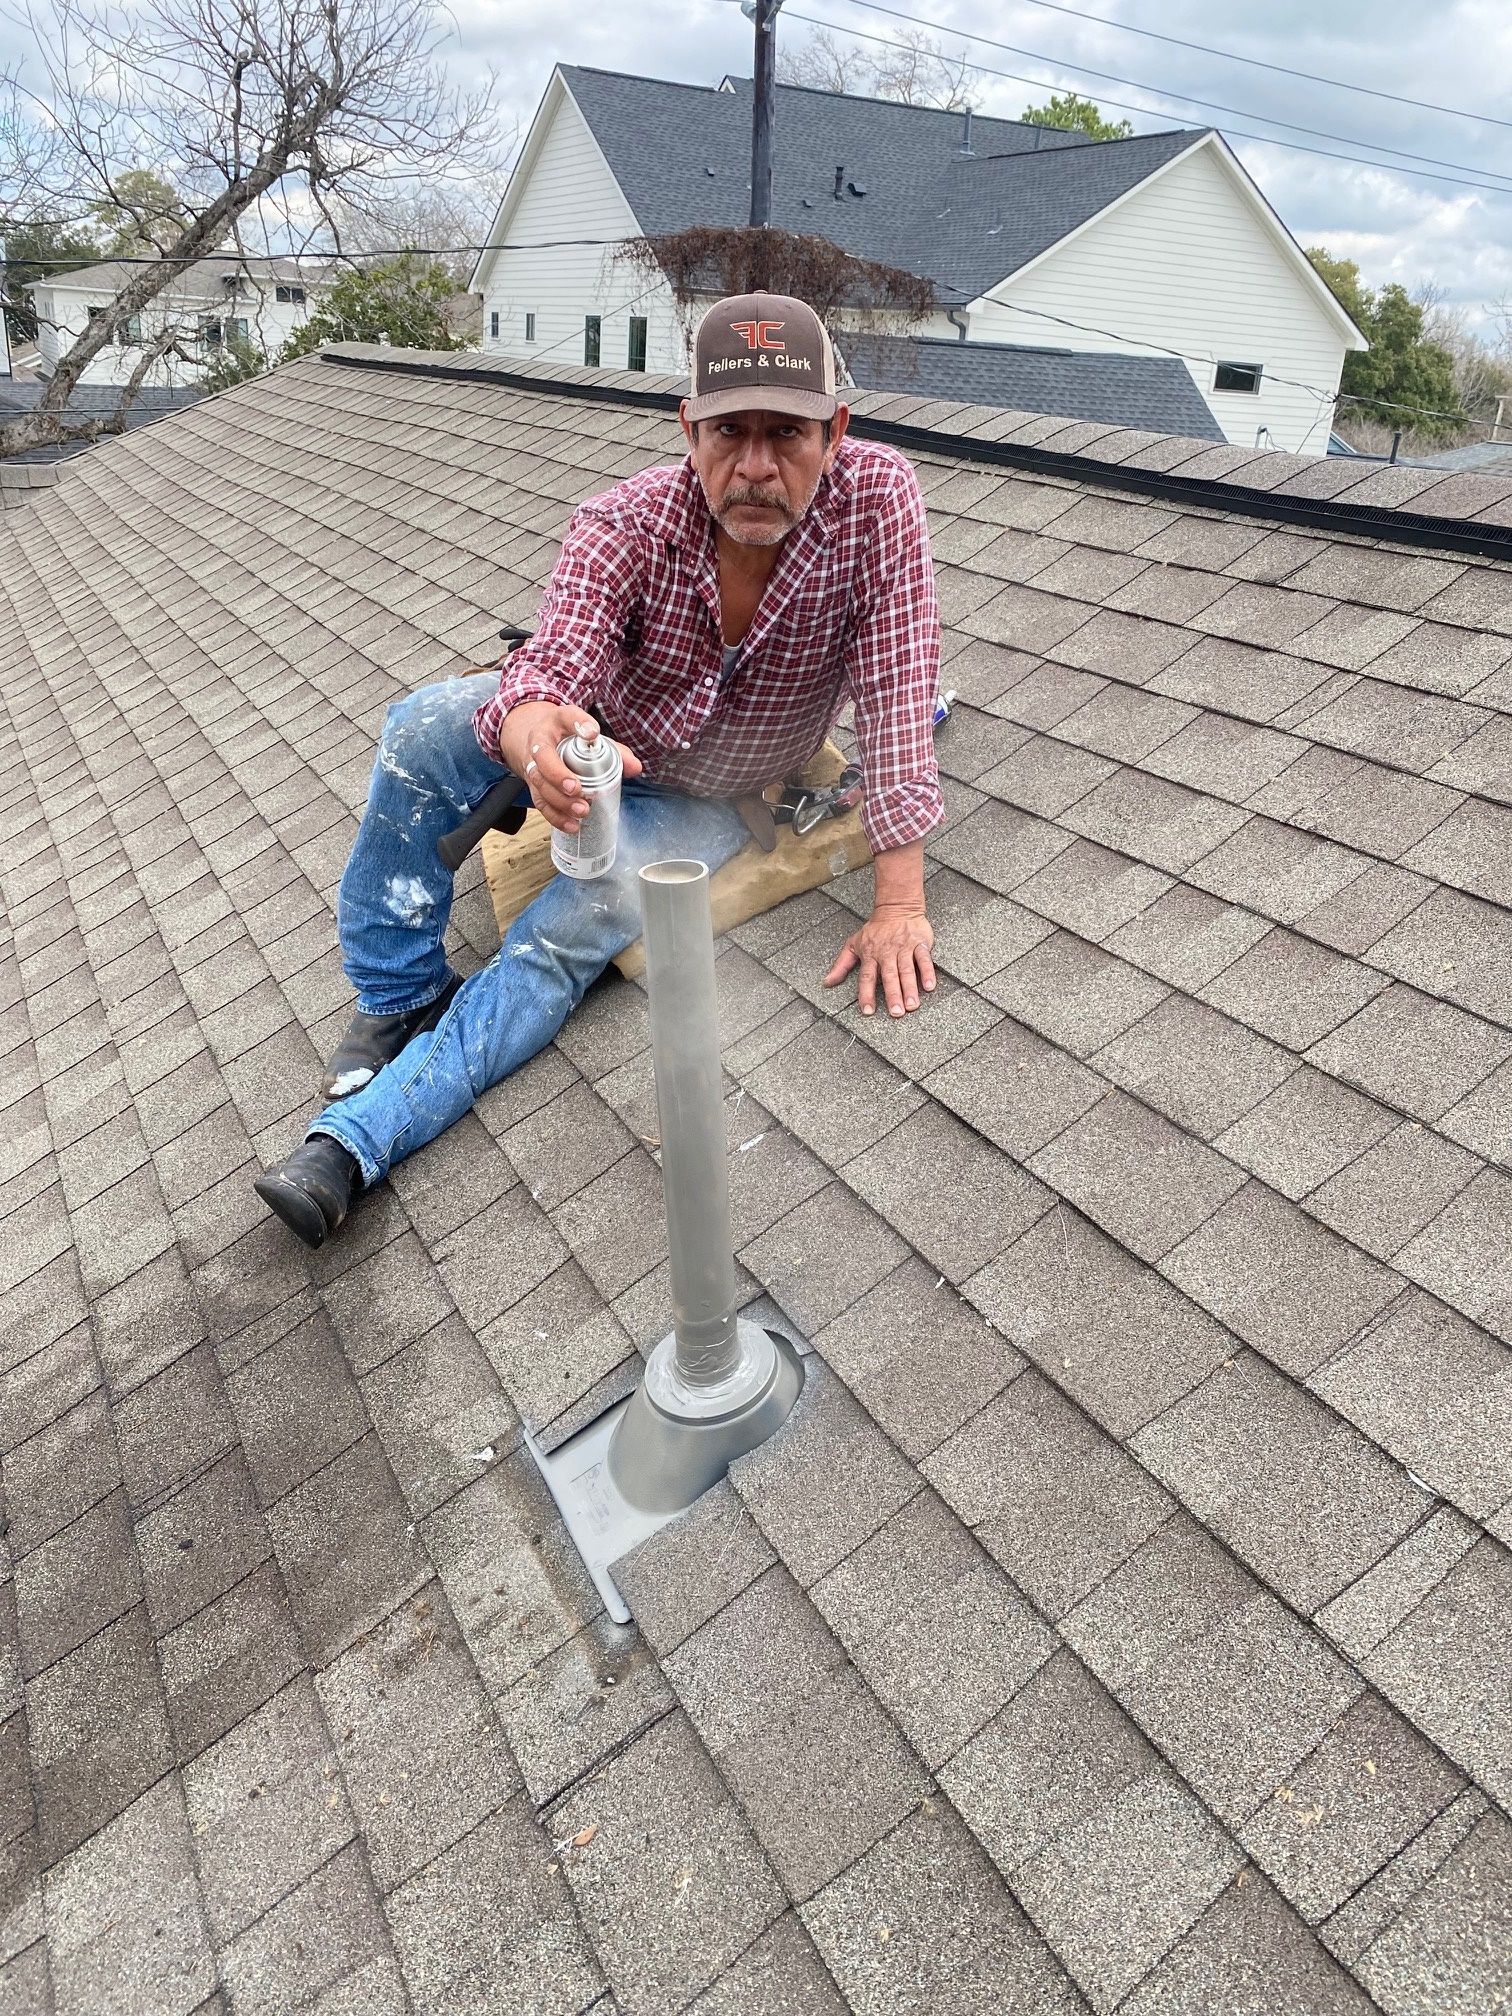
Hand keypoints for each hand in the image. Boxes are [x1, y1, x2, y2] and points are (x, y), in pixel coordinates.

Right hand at [497, 702, 642, 836]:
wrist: (538, 741)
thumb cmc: (567, 737)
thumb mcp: (589, 737)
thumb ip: (613, 750)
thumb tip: (635, 767)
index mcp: (557, 722)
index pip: (567, 718)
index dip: (579, 725)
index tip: (592, 734)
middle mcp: (539, 743)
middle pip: (543, 760)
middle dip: (559, 776)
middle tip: (578, 789)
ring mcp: (534, 767)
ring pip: (540, 785)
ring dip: (560, 802)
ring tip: (582, 811)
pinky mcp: (535, 788)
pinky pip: (541, 804)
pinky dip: (556, 817)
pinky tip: (572, 826)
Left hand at [824, 906, 935, 1017]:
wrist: (897, 907)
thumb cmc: (875, 930)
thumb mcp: (853, 944)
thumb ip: (841, 965)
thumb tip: (827, 982)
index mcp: (870, 955)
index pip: (867, 977)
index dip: (866, 994)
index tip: (868, 1011)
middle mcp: (887, 953)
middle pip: (889, 976)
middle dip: (893, 995)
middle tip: (896, 1013)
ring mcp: (904, 948)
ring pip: (907, 970)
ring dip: (910, 988)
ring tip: (912, 1005)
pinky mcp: (919, 944)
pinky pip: (924, 959)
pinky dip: (927, 972)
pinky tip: (929, 986)